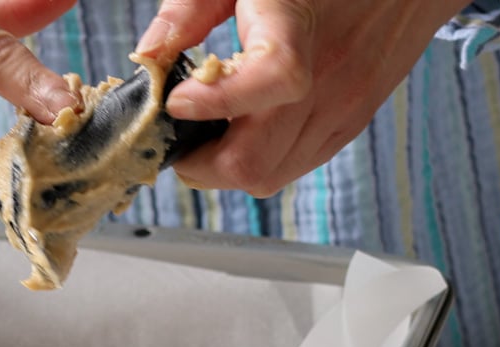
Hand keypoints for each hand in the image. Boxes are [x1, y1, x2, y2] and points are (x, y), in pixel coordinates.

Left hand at [136, 0, 467, 195]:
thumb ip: (188, 9)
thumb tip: (149, 57)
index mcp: (298, 25)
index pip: (271, 80)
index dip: (215, 103)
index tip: (178, 101)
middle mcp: (328, 77)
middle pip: (253, 162)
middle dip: (200, 162)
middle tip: (180, 137)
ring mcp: (342, 108)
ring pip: (268, 177)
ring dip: (226, 168)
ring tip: (210, 135)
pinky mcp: (349, 124)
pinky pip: (293, 167)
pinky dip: (259, 161)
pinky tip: (246, 131)